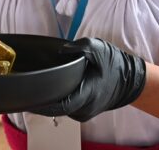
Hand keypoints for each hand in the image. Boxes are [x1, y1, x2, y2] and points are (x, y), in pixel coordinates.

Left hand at [30, 37, 145, 121]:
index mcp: (88, 94)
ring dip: (50, 99)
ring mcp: (84, 112)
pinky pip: (66, 108)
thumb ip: (79, 47)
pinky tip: (51, 88)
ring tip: (38, 84)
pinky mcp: (83, 111)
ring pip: (60, 110)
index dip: (43, 103)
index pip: (61, 105)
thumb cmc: (115, 64)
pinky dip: (58, 99)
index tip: (30, 96)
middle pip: (57, 109)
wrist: (130, 80)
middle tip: (27, 85)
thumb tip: (61, 50)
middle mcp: (85, 108)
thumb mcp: (98, 48)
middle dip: (42, 99)